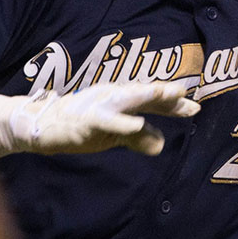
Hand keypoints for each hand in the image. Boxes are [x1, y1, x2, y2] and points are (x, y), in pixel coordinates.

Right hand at [0, 81, 198, 155]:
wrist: (42, 126)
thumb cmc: (79, 126)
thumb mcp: (113, 134)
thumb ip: (136, 137)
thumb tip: (160, 145)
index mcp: (121, 102)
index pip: (151, 103)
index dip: (172, 105)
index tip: (195, 106)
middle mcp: (112, 98)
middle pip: (143, 96)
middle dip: (164, 95)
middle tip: (185, 93)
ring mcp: (99, 107)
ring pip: (126, 99)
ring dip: (146, 96)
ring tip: (166, 95)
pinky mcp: (86, 119)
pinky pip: (107, 121)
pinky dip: (123, 122)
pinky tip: (138, 125)